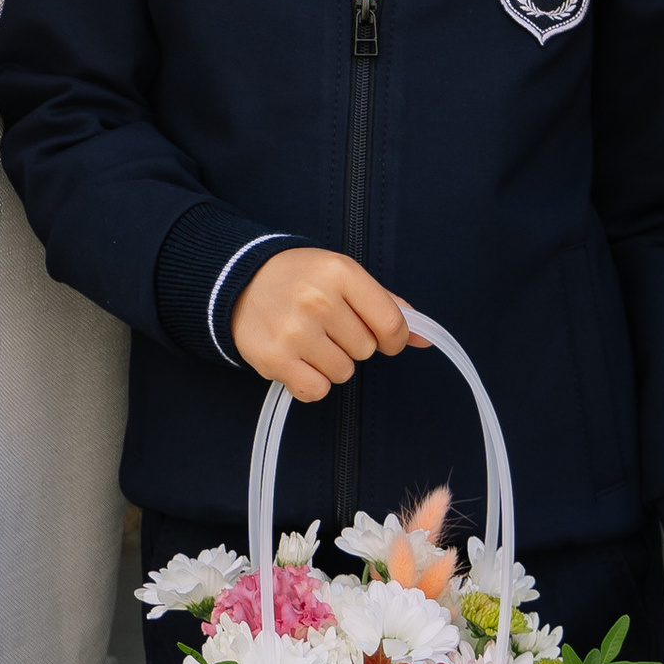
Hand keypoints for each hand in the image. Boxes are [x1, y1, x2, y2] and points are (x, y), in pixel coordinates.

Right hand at [232, 247, 415, 404]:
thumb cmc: (298, 279)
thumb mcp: (342, 275)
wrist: (239, 280)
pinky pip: (316, 390)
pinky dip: (310, 382)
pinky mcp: (275, 358)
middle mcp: (318, 300)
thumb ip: (385, 304)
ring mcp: (295, 331)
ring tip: (308, 340)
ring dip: (330, 363)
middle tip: (325, 326)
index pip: (391, 324)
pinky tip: (297, 359)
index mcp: (340, 273)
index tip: (380, 337)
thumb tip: (424, 338)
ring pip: (343, 373)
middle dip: (351, 344)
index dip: (392, 339)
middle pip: (366, 350)